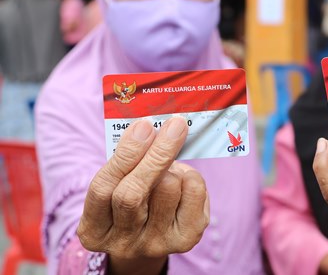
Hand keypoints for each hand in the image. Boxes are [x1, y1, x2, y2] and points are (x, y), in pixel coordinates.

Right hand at [77, 118, 208, 273]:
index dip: (124, 154)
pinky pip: (193, 194)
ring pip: (167, 189)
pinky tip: (183, 181)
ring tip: (168, 168)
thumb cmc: (132, 199)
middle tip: (175, 125)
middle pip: (132, 193)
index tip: (144, 125)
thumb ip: (126, 162)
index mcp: (94, 230)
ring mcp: (154, 244)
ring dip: (172, 167)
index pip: (102, 188)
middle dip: (156, 154)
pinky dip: (191, 177)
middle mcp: (122, 242)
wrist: (151, 240)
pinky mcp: (184, 240)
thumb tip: (152, 126)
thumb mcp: (117, 186)